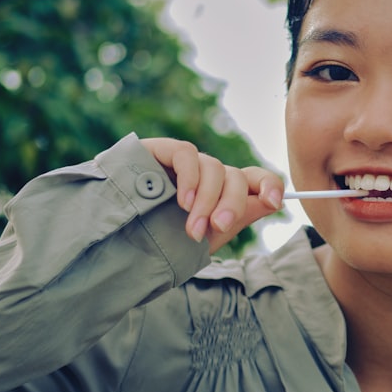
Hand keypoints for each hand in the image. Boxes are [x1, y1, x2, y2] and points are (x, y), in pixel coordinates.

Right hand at [139, 138, 283, 252]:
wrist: (117, 242)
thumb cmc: (163, 241)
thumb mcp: (207, 236)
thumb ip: (239, 217)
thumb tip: (274, 202)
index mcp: (223, 193)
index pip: (255, 179)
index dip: (269, 184)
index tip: (274, 203)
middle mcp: (208, 175)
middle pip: (236, 176)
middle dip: (231, 204)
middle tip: (217, 228)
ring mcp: (185, 162)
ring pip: (214, 168)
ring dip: (206, 200)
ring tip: (192, 228)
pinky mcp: (162, 150)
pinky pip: (187, 154)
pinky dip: (190, 178)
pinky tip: (182, 202)